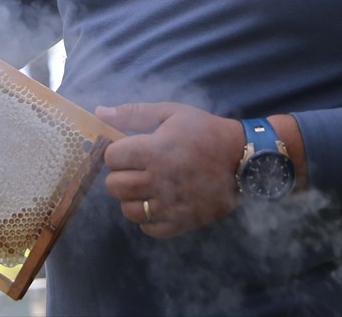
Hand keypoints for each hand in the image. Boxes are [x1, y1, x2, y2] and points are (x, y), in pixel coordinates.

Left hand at [96, 102, 242, 238]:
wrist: (242, 159)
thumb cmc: (204, 131)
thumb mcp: (170, 113)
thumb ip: (133, 113)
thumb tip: (99, 112)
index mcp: (154, 150)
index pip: (111, 158)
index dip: (116, 152)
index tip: (128, 150)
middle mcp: (160, 179)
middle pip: (114, 186)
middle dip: (119, 176)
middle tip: (134, 170)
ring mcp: (171, 204)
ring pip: (129, 210)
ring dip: (131, 199)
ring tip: (144, 188)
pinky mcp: (183, 221)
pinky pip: (149, 229)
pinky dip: (148, 219)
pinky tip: (157, 204)